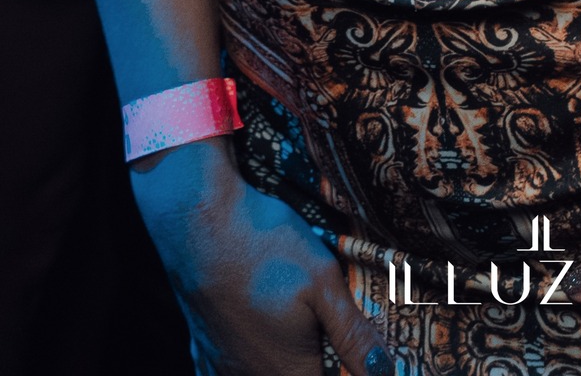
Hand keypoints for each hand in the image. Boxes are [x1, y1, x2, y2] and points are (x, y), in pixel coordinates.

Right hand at [134, 140, 400, 375]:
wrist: (197, 221)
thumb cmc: (265, 248)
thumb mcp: (322, 283)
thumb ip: (353, 335)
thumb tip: (384, 372)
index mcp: (288, 374)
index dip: (351, 368)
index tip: (360, 353)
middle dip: (324, 359)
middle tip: (339, 336)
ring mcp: (222, 367)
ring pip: (266, 372)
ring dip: (290, 358)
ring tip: (305, 328)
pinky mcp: (204, 349)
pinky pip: (232, 369)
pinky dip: (256, 357)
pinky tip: (266, 337)